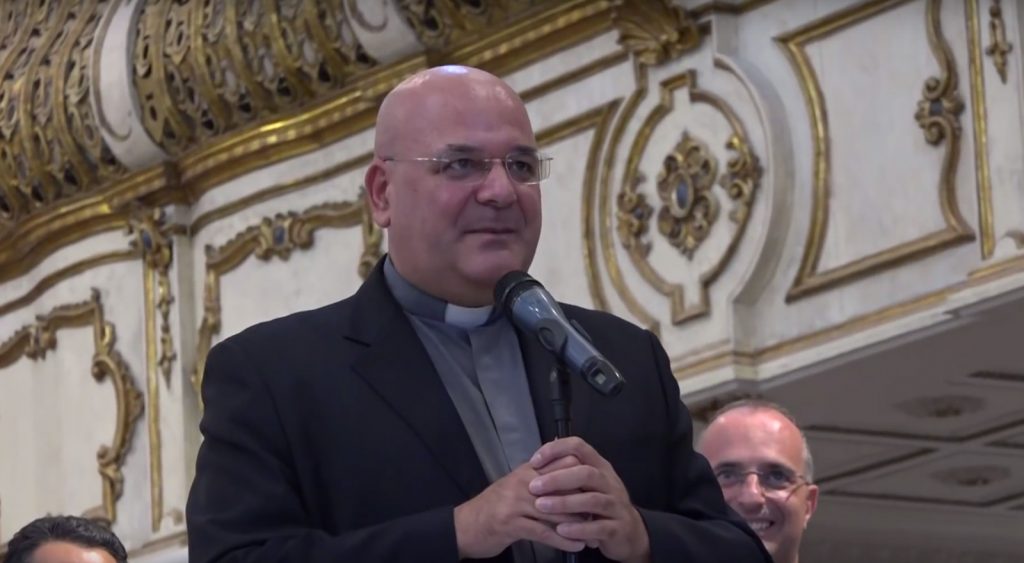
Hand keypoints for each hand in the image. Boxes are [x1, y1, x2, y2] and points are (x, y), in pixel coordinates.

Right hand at [453, 454, 586, 558]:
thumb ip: (537, 480)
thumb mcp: (515, 487)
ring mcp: (516, 503)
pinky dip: (563, 540)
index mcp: (525, 472)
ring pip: (556, 511)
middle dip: (584, 502)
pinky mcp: (512, 524)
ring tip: (593, 535)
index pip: (560, 463)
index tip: (597, 488)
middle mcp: (522, 483)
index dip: (581, 474)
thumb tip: (565, 473)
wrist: (465, 527)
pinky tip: (576, 546)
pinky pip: (544, 532)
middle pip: (562, 486)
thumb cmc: (493, 508)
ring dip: (578, 526)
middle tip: (601, 515)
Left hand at [529, 437, 650, 562]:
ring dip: (565, 503)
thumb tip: (538, 457)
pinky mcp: (617, 528)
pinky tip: (560, 530)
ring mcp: (616, 505)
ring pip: (592, 500)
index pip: (579, 447)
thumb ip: (567, 471)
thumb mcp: (588, 484)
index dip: (555, 450)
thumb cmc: (600, 504)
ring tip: (541, 506)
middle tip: (534, 487)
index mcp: (599, 466)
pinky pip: (599, 527)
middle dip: (557, 479)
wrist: (629, 532)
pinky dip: (578, 529)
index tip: (534, 462)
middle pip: (586, 473)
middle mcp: (609, 482)